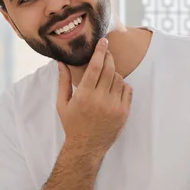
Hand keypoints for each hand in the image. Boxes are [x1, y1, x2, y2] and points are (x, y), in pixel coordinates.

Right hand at [56, 38, 131, 154]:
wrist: (86, 147)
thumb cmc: (72, 124)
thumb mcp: (63, 104)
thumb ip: (63, 82)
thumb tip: (61, 62)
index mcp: (84, 95)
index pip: (95, 67)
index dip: (100, 52)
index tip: (103, 42)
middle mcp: (100, 99)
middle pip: (110, 69)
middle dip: (109, 58)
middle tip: (107, 53)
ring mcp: (114, 106)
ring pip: (119, 79)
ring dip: (114, 73)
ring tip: (106, 77)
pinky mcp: (124, 112)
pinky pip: (127, 90)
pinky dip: (122, 85)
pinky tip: (114, 88)